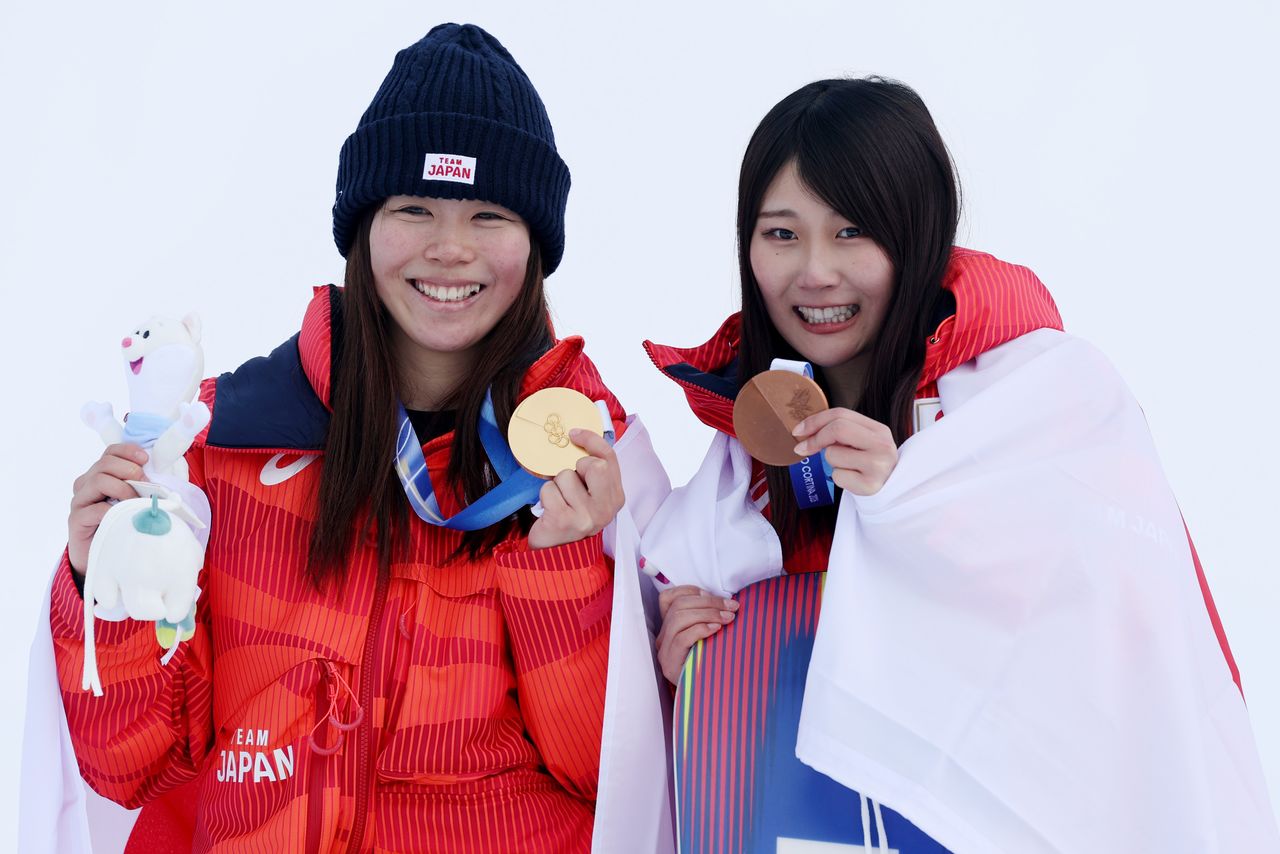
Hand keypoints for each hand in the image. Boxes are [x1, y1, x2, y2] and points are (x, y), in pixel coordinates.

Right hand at [68, 443, 147, 575]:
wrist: (103, 555)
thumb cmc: (123, 524)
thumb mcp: (135, 501)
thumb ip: (143, 487)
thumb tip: (164, 479)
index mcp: (100, 474)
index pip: (110, 452)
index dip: (127, 451)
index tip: (145, 458)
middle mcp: (87, 484)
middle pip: (105, 463)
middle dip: (129, 469)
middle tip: (145, 483)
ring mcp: (80, 501)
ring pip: (99, 480)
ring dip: (123, 488)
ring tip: (136, 501)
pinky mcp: (76, 519)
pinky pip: (95, 508)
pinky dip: (113, 510)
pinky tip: (124, 516)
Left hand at [527, 429, 623, 549]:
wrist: (556, 552)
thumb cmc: (572, 516)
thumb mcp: (591, 495)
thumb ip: (594, 473)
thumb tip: (578, 438)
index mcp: (616, 497)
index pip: (609, 459)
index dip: (592, 441)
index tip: (574, 433)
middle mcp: (606, 508)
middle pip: (594, 466)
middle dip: (575, 468)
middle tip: (570, 483)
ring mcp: (586, 516)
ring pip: (565, 476)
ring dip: (556, 485)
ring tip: (559, 501)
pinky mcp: (564, 520)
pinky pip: (549, 489)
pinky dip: (545, 496)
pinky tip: (550, 510)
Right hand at [656, 586, 738, 683]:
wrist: (708, 698)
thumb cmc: (711, 665)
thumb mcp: (708, 637)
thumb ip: (706, 619)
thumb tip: (723, 601)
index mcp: (669, 627)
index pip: (667, 598)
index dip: (690, 590)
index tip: (712, 594)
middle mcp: (663, 638)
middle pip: (678, 606)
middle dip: (708, 601)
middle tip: (732, 607)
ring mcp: (664, 651)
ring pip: (679, 619)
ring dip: (708, 613)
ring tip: (728, 618)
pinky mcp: (670, 664)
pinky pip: (682, 638)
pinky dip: (701, 629)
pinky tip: (717, 629)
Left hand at [792, 408, 897, 495]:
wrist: (888, 491)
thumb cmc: (867, 463)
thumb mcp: (861, 442)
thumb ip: (840, 431)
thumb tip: (804, 430)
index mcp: (879, 430)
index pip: (841, 414)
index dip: (815, 420)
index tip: (798, 430)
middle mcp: (882, 445)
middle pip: (837, 429)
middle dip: (815, 439)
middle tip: (803, 449)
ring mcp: (878, 466)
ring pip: (832, 454)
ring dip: (831, 462)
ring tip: (846, 467)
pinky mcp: (870, 485)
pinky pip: (837, 476)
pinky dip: (838, 478)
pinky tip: (851, 479)